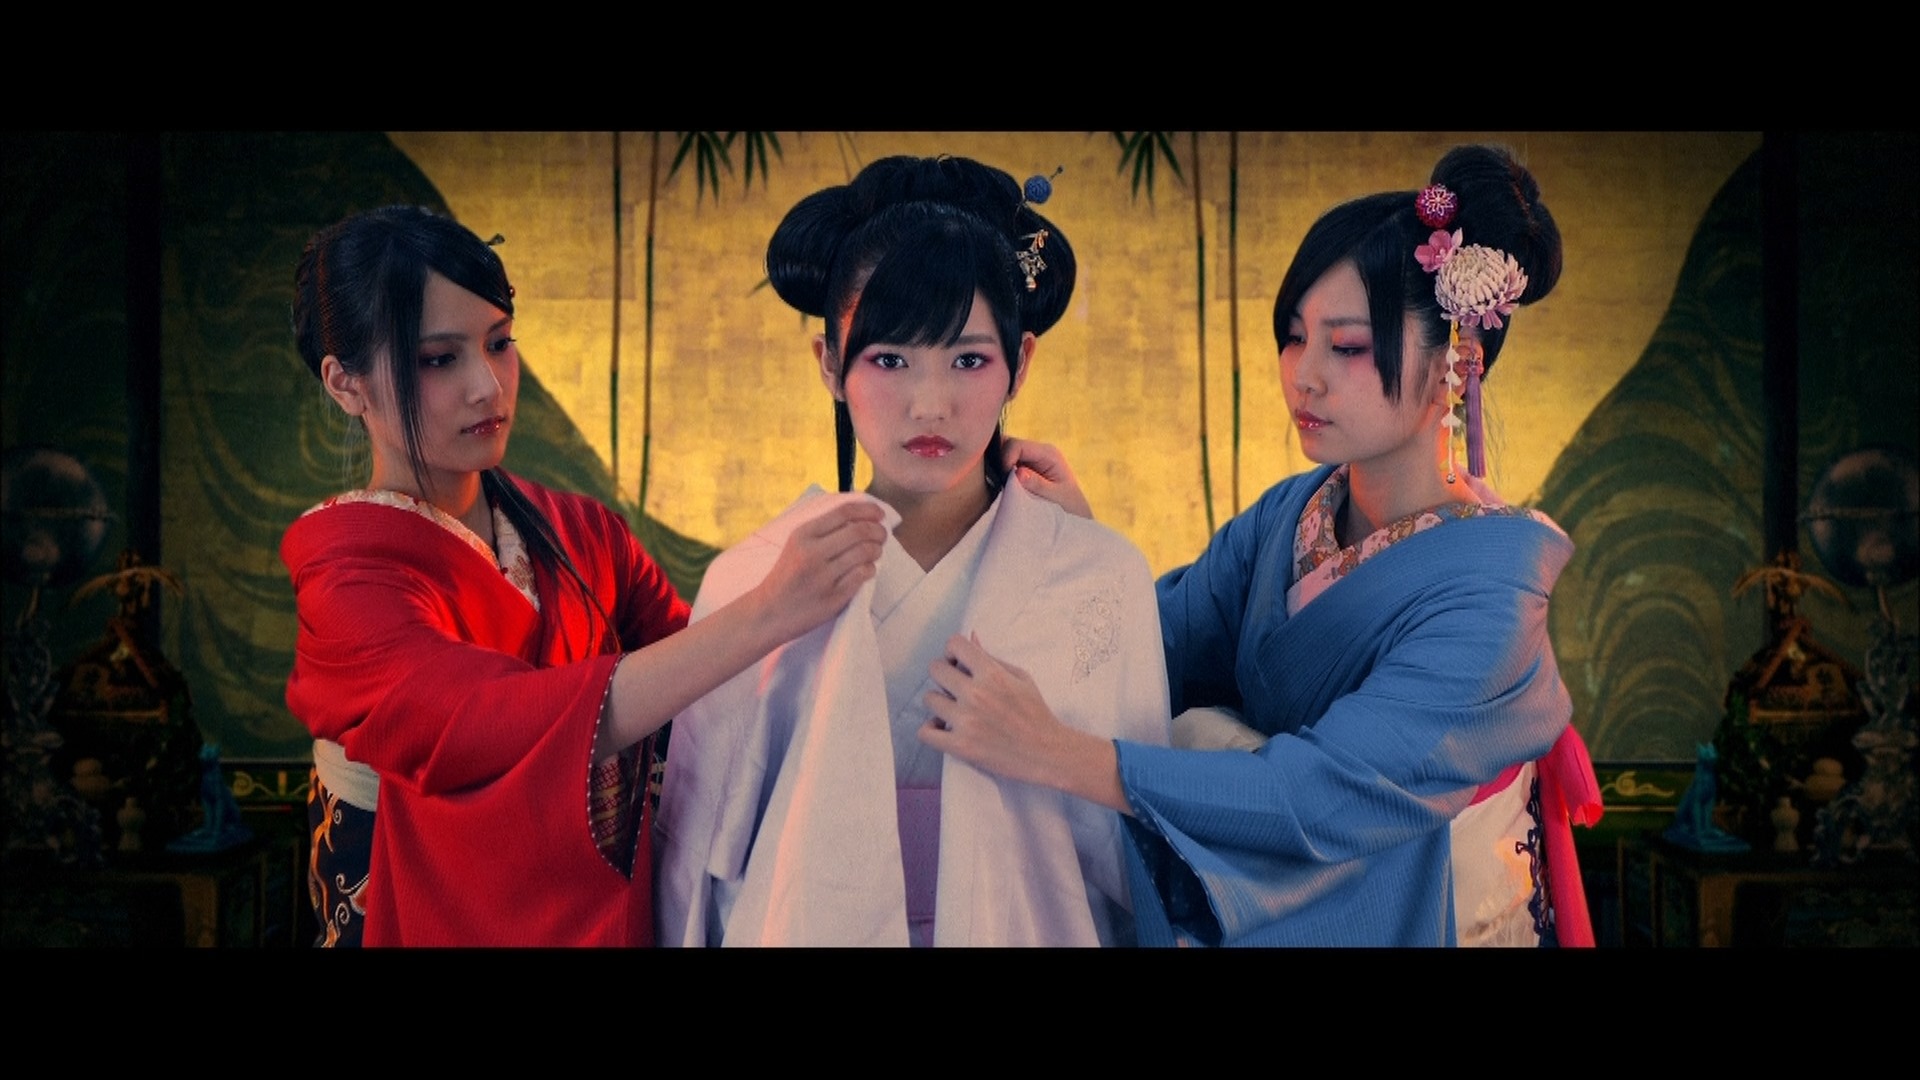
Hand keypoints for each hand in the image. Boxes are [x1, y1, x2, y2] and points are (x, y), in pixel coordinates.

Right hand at [749, 500, 886, 644]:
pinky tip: (867, 569)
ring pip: (864, 553)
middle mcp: (812, 553)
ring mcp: (823, 577)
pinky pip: (862, 575)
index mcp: (803, 535)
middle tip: (882, 535)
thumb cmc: (787, 576)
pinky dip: (870, 569)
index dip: (867, 510)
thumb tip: (861, 517)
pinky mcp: (833, 597)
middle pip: (858, 532)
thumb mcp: (796, 545)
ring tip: (876, 551)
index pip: (843, 513)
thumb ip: (823, 531)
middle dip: (877, 531)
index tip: (879, 514)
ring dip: (876, 550)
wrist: (769, 612)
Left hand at [919, 632, 1124, 810]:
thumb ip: (992, 658)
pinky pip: (925, 732)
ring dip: (939, 702)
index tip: (958, 663)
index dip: (952, 651)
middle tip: (953, 687)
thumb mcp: (1021, 677)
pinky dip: (930, 729)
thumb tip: (971, 637)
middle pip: (935, 669)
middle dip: (943, 675)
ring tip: (952, 710)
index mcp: (992, 674)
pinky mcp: (961, 746)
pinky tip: (942, 728)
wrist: (1046, 752)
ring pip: (929, 699)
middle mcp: (976, 695)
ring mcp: (966, 721)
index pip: (954, 644)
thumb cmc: (1036, 713)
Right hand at [1001, 437, 1092, 518]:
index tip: (1003, 480)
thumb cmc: (1070, 506)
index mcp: (1048, 453)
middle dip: (999, 461)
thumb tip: (1018, 472)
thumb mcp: (1056, 497)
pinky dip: (1001, 473)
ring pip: (1004, 453)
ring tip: (1000, 485)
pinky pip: (1007, 464)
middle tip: (998, 482)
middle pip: (1008, 444)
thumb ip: (1038, 484)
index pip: (1017, 446)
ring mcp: (1031, 459)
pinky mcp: (1025, 468)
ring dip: (999, 468)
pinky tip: (1003, 486)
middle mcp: (1038, 452)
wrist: (1077, 515)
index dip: (1005, 459)